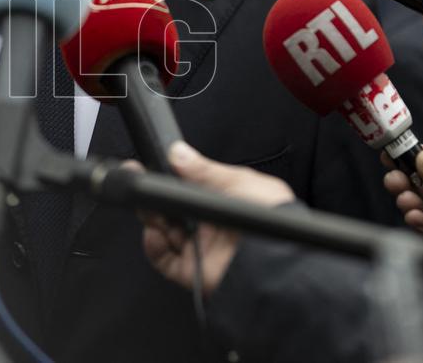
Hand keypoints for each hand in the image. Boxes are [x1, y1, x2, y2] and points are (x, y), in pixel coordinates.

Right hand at [137, 142, 294, 294]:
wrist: (277, 259)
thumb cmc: (272, 218)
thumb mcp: (238, 182)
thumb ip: (204, 169)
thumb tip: (178, 153)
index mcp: (221, 199)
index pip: (184, 188)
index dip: (166, 180)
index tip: (148, 170)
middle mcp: (209, 223)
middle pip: (170, 210)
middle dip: (153, 200)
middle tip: (145, 192)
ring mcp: (200, 247)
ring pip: (163, 231)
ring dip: (152, 220)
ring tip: (152, 213)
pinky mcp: (193, 270)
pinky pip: (163, 259)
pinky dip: (153, 247)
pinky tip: (155, 234)